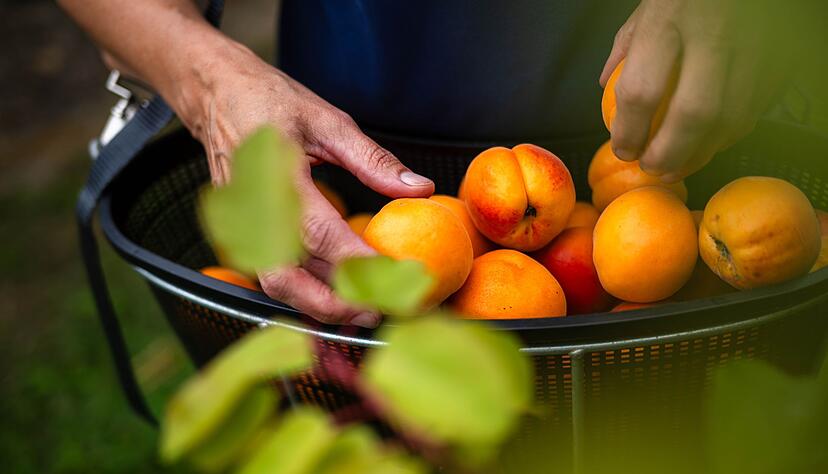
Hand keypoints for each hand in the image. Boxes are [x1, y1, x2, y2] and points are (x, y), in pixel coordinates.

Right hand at [175, 44, 434, 327]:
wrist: (215, 97)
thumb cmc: (270, 103)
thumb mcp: (328, 121)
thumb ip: (373, 161)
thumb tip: (419, 188)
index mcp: (277, 177)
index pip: (321, 234)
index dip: (358, 262)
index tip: (395, 277)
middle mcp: (254, 210)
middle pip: (289, 278)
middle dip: (334, 303)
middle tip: (380, 311)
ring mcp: (242, 226)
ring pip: (278, 285)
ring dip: (318, 305)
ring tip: (363, 312)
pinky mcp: (241, 234)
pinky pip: (272, 274)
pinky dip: (303, 293)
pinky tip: (335, 296)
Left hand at [600, 0, 799, 181]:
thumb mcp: (650, 6)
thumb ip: (627, 46)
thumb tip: (604, 88)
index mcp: (670, 19)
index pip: (643, 90)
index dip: (629, 131)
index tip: (623, 150)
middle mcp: (715, 33)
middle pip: (693, 114)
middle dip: (668, 153)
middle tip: (651, 167)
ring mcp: (754, 47)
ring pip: (730, 119)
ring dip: (701, 154)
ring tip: (675, 168)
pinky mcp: (779, 57)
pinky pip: (754, 110)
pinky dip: (728, 135)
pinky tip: (707, 145)